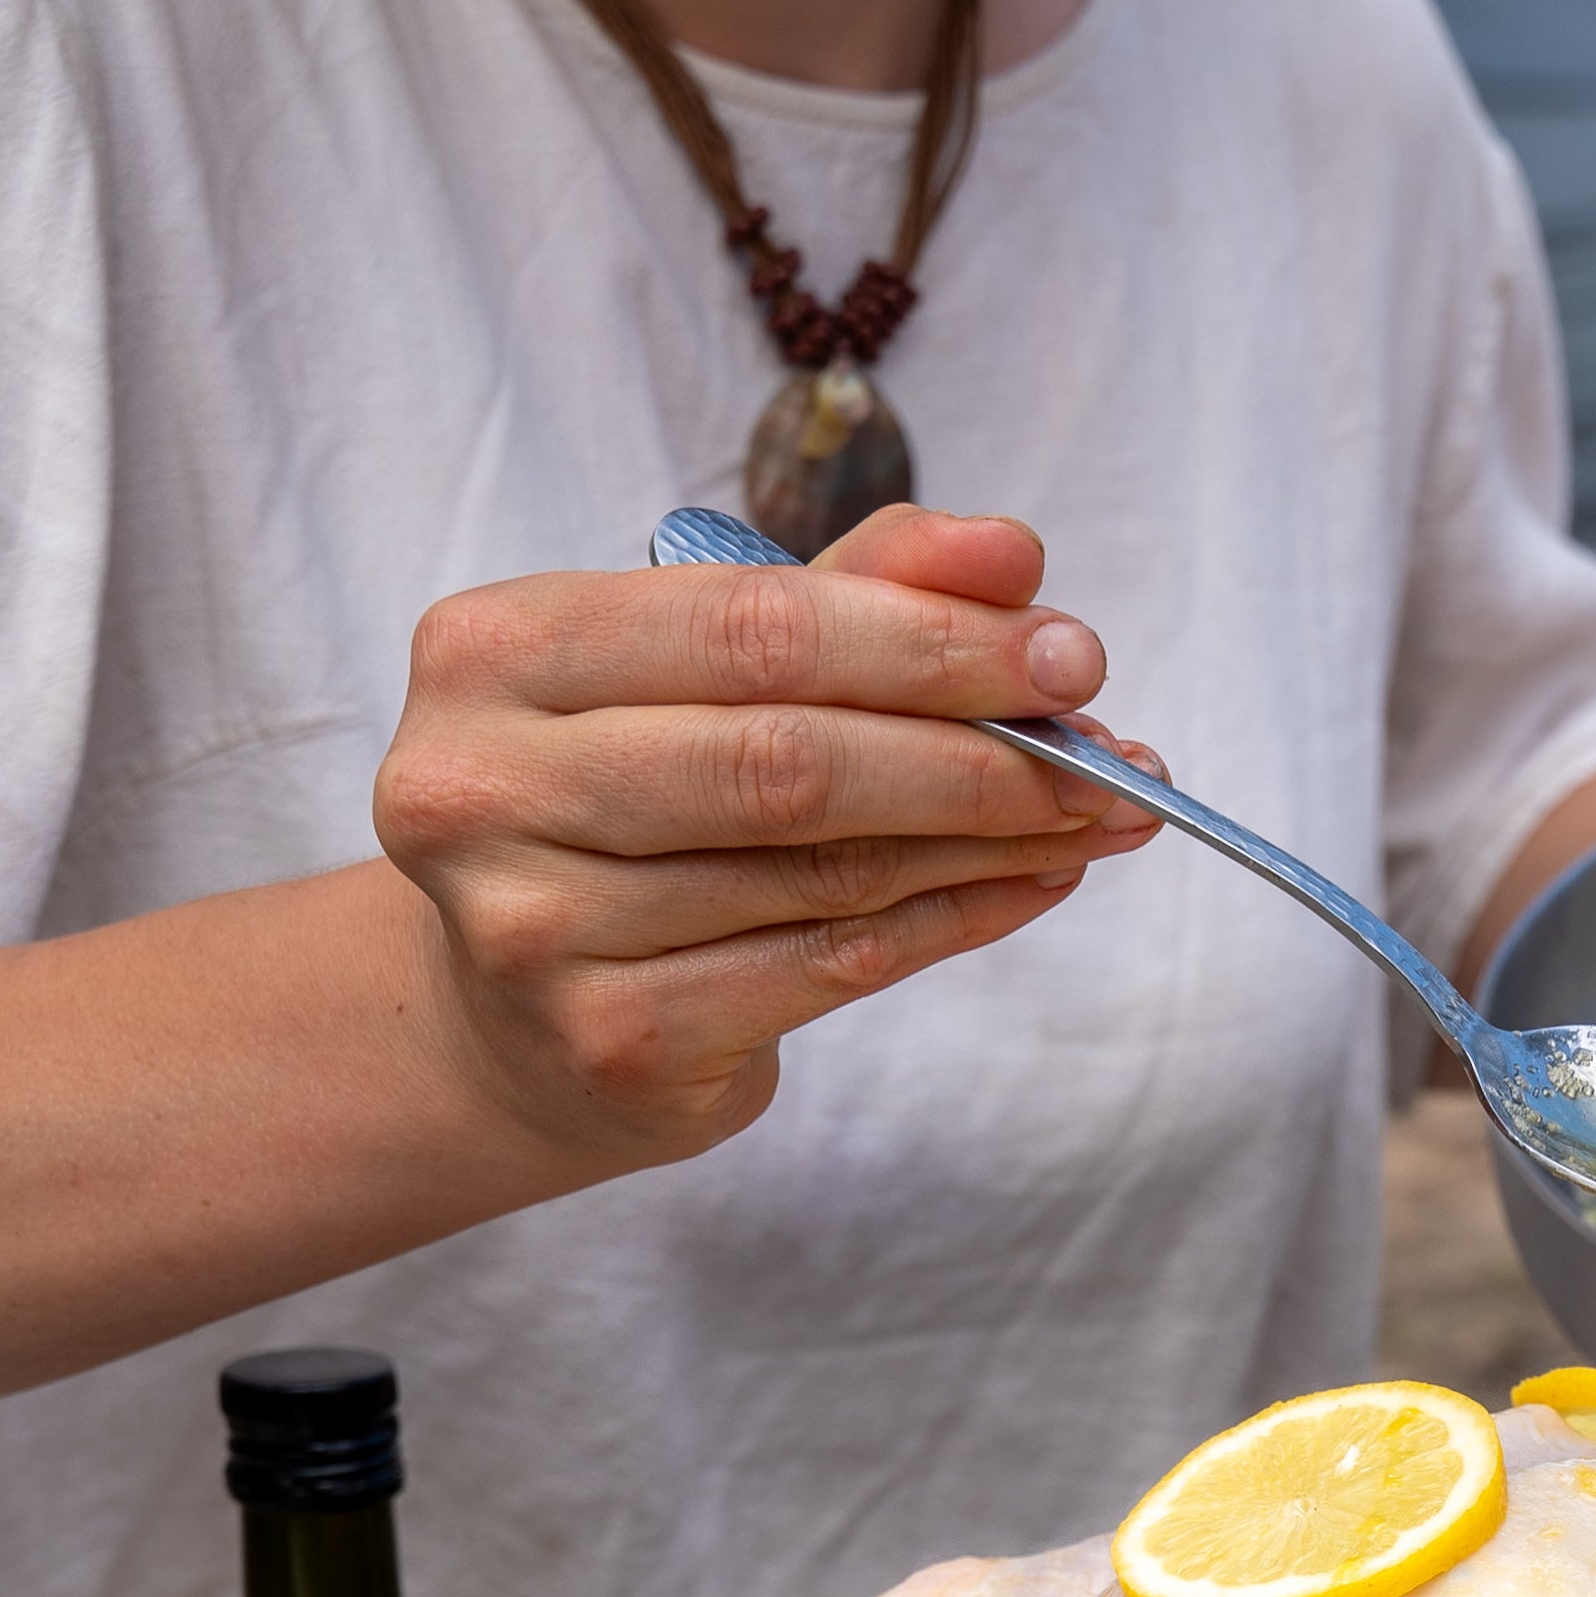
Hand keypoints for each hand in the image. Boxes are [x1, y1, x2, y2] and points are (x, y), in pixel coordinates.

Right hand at [373, 503, 1165, 1171]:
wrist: (516, 1015)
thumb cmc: (631, 804)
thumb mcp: (703, 668)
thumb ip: (849, 590)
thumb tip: (1011, 552)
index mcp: (496, 652)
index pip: (749, 628)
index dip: (927, 639)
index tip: (1070, 653)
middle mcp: (487, 788)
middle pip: (787, 758)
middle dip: (977, 750)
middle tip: (1108, 751)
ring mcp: (538, 932)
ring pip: (824, 872)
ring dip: (991, 841)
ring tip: (1097, 814)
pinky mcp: (612, 1043)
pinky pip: (830, 967)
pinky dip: (953, 923)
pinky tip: (1029, 885)